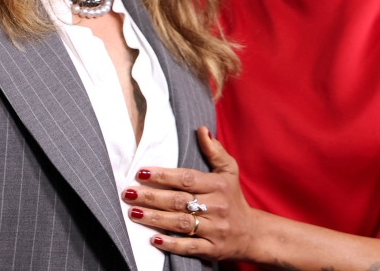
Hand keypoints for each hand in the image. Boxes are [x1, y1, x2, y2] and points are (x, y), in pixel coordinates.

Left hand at [122, 126, 257, 260]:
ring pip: (181, 223)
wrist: (251, 233)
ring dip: (155, 218)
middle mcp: (216, 206)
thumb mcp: (229, 171)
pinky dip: (171, 244)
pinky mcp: (212, 249)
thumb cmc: (233, 198)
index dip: (163, 175)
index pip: (186, 178)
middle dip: (151, 196)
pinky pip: (189, 247)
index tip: (141, 172)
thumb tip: (201, 129)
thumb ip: (214, 151)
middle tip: (128, 193)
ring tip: (133, 212)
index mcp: (218, 185)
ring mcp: (214, 229)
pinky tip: (154, 239)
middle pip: (178, 200)